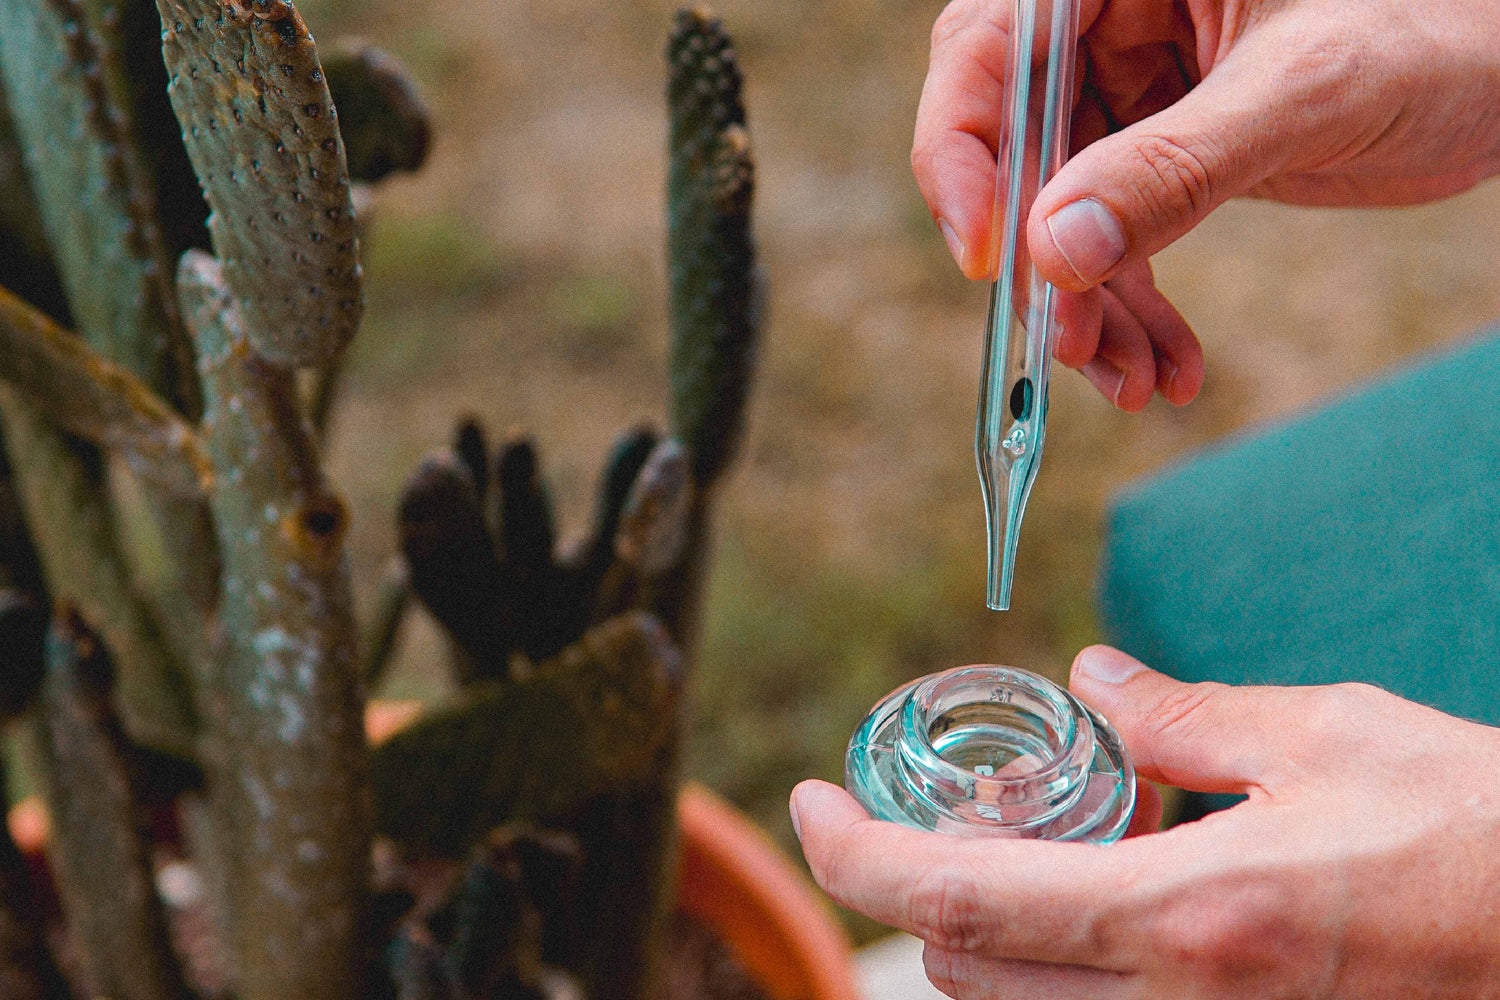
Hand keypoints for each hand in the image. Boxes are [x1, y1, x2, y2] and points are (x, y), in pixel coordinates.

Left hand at [794, 646, 1499, 997]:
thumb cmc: (1476, 830)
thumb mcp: (1325, 737)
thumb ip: (1187, 715)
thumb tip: (1092, 683)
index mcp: (1188, 918)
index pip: (953, 897)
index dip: (848, 852)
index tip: (808, 800)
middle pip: (966, 967)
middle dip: (921, 883)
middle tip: (945, 804)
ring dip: (990, 929)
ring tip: (1041, 842)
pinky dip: (1062, 963)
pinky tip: (1117, 892)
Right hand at [915, 0, 1499, 410]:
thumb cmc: (1438, 29)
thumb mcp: (1304, 90)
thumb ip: (1177, 165)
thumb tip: (1056, 252)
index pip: (986, 49)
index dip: (964, 154)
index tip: (990, 256)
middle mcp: (1108, 18)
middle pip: (1014, 146)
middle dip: (1042, 260)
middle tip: (1068, 342)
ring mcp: (1129, 87)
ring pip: (1060, 210)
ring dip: (1090, 308)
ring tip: (1131, 380)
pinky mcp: (1159, 147)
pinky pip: (1115, 237)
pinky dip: (1135, 310)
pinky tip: (1168, 366)